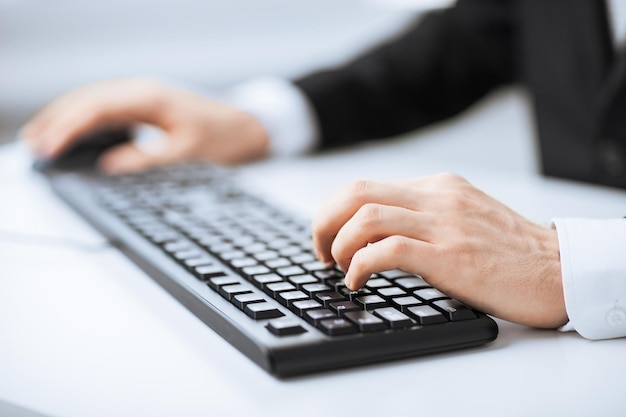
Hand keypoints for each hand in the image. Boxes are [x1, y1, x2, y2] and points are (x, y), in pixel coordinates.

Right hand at [21, 78, 268, 173]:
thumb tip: (109, 165)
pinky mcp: (141, 105)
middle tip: (33, 146)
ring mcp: (139, 95)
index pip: (96, 107)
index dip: (68, 126)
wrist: (242, 124)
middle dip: (57, 121)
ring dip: (65, 118)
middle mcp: (139, 90)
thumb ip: (148, 157)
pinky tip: (71, 132)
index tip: (49, 146)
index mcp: (148, 97)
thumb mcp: (186, 150)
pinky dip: (82, 120)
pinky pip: (104, 108)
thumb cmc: (218, 134)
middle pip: (87, 100)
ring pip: (91, 101)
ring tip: (39, 139)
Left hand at [312, 173, 566, 327]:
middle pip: (356, 192)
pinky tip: (357, 281)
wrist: (559, 271)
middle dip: (323, 222)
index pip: (365, 186)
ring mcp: (444, 224)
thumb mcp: (464, 217)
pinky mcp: (451, 255)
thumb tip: (377, 231)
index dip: (333, 211)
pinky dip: (359, 265)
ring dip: (337, 244)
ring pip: (366, 217)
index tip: (327, 237)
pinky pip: (387, 250)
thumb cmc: (510, 252)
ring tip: (337, 267)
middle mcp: (437, 198)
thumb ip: (425, 215)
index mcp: (438, 187)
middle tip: (320, 252)